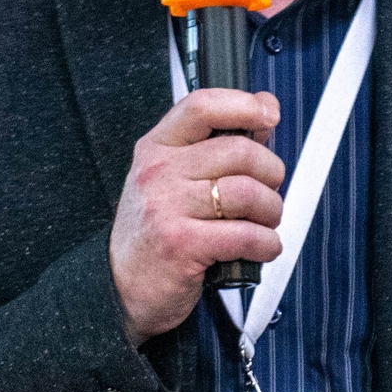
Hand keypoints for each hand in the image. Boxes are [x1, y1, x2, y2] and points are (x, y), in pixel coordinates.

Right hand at [110, 88, 285, 346]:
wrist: (120, 287)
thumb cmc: (155, 231)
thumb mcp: (172, 179)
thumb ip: (216, 145)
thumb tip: (265, 110)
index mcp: (157, 147)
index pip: (202, 107)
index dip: (243, 104)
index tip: (268, 115)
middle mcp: (158, 172)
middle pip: (239, 151)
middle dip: (271, 172)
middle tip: (269, 192)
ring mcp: (167, 207)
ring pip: (247, 193)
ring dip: (271, 211)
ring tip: (266, 223)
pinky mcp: (182, 244)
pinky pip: (246, 235)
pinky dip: (267, 243)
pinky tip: (262, 247)